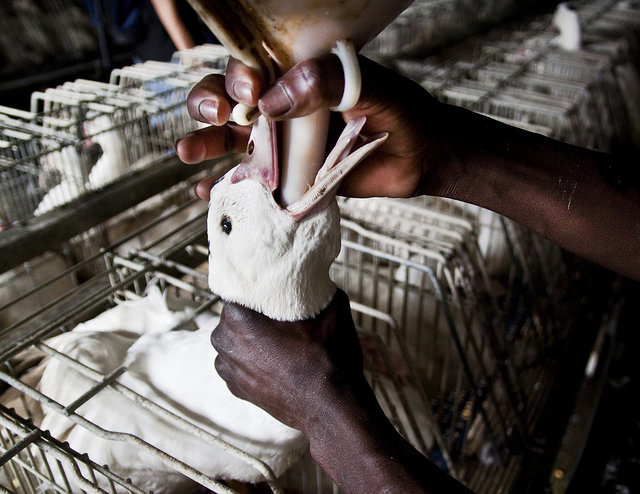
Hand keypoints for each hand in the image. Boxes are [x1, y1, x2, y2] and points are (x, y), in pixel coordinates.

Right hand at [176, 55, 449, 198]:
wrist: (421, 158)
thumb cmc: (401, 113)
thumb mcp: (371, 89)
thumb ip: (328, 83)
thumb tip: (274, 99)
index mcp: (298, 76)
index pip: (252, 68)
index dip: (239, 77)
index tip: (251, 93)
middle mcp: (283, 108)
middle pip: (229, 101)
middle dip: (210, 104)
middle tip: (218, 116)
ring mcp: (283, 145)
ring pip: (231, 141)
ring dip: (205, 143)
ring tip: (189, 152)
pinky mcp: (289, 179)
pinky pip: (251, 183)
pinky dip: (225, 187)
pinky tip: (207, 193)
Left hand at [211, 289, 475, 493]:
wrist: (332, 407)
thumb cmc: (329, 357)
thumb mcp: (332, 306)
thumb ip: (317, 284)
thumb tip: (316, 272)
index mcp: (238, 315)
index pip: (236, 286)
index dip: (253, 283)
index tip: (268, 283)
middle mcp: (224, 338)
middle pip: (235, 313)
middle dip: (253, 311)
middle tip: (279, 311)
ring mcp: (227, 366)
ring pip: (236, 339)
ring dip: (251, 337)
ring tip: (280, 339)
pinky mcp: (235, 388)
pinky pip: (239, 362)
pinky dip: (253, 360)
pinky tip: (277, 360)